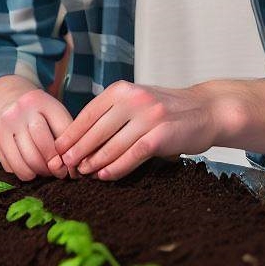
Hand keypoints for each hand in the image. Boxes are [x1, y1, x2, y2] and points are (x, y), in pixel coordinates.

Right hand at [0, 87, 78, 181]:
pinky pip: (11, 165)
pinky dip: (22, 172)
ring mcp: (6, 123)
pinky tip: (29, 168)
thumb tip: (72, 170)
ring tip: (44, 172)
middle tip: (58, 171)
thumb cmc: (38, 112)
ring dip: (38, 172)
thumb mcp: (53, 113)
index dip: (69, 152)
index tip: (71, 164)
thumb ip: (65, 135)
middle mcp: (21, 109)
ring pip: (25, 159)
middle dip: (53, 164)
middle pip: (42, 144)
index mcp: (42, 100)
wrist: (6, 99)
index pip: (62, 130)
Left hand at [52, 80, 219, 180]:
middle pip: (96, 130)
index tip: (57, 149)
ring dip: (94, 162)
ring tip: (83, 173)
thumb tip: (80, 136)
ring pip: (111, 145)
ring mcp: (148, 116)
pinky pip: (131, 155)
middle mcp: (133, 99)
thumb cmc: (168, 109)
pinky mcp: (160, 135)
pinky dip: (116, 168)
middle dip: (77, 150)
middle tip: (64, 166)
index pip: (89, 113)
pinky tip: (105, 176)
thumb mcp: (137, 100)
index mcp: (122, 89)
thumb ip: (113, 112)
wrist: (207, 110)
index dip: (71, 133)